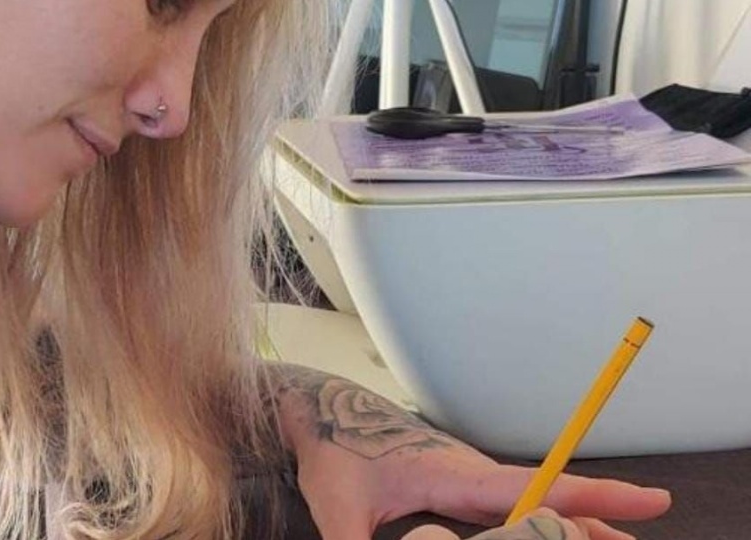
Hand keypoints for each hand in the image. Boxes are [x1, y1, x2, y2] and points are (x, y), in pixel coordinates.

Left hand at [270, 366, 670, 539]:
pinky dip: (541, 516)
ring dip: (573, 518)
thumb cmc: (335, 447)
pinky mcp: (454, 481)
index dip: (594, 495)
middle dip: (597, 518)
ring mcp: (465, 475)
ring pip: (532, 499)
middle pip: (548, 497)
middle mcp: (471, 472)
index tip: (650, 499)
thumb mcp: (340, 503)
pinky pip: (509, 501)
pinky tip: (551, 532)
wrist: (325, 410)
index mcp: (456, 474)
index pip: (538, 488)